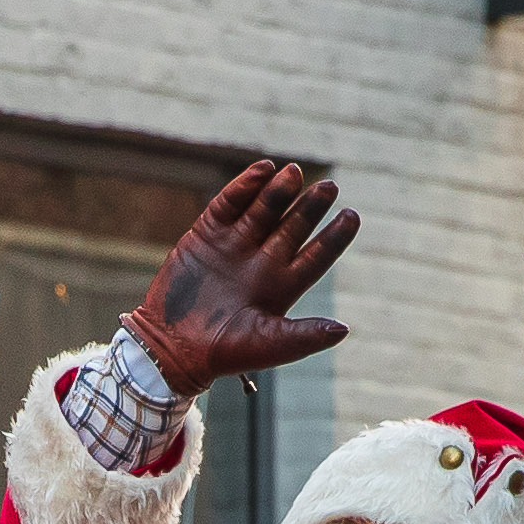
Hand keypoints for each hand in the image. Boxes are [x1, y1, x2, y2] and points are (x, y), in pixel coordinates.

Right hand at [125, 158, 363, 399]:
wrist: (171, 346)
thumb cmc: (224, 353)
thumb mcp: (268, 345)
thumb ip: (304, 336)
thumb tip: (344, 329)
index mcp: (283, 286)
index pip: (316, 255)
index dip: (334, 236)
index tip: (352, 216)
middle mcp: (263, 261)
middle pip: (293, 227)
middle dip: (311, 207)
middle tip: (330, 187)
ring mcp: (235, 244)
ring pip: (264, 210)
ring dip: (280, 192)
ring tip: (294, 173)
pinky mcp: (207, 234)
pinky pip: (229, 204)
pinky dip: (245, 186)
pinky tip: (263, 170)